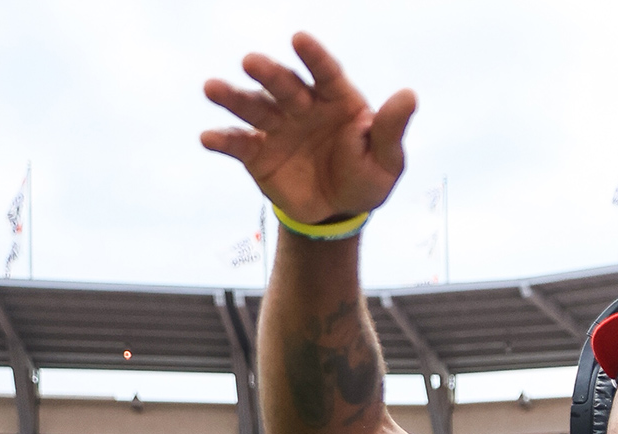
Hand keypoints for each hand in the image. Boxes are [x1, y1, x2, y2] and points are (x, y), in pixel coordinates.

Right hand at [201, 32, 415, 223]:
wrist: (338, 210)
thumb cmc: (367, 176)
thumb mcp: (387, 159)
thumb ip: (391, 129)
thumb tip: (409, 95)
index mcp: (337, 100)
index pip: (326, 73)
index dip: (314, 57)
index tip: (300, 39)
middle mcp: (303, 106)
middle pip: (285, 86)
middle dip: (268, 74)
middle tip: (251, 62)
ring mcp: (277, 128)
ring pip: (254, 108)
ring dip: (233, 97)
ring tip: (212, 88)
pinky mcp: (257, 153)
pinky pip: (238, 144)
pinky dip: (222, 141)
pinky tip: (208, 138)